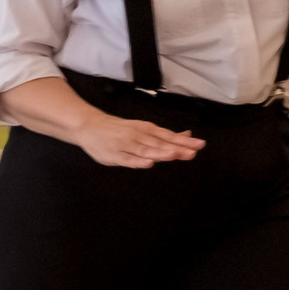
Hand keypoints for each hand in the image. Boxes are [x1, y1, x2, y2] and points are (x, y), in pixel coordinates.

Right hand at [70, 111, 202, 168]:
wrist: (89, 126)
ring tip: (174, 155)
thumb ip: (164, 135)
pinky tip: (148, 163)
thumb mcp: (142, 128)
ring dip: (160, 152)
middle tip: (192, 152)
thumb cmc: (119, 130)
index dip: (184, 141)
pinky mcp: (114, 155)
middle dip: (176, 148)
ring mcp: (125, 145)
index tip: (199, 145)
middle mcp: (137, 136)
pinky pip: (128, 159)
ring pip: (145, 150)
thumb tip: (187, 135)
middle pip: (160, 143)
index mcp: (145, 129)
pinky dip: (138, 161)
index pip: (168, 136)